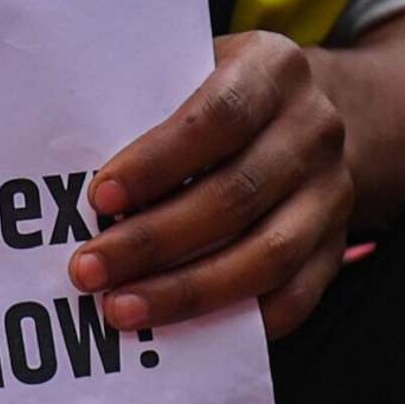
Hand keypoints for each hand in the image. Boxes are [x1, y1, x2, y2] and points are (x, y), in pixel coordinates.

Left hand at [71, 32, 351, 339]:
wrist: (313, 115)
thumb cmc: (222, 99)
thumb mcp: (192, 73)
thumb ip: (149, 109)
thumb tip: (69, 179)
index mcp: (273, 69)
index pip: (217, 117)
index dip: (157, 162)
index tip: (99, 198)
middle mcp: (313, 130)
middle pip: (235, 196)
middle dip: (153, 241)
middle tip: (88, 271)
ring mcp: (331, 193)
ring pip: (265, 255)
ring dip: (186, 291)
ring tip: (121, 309)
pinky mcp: (336, 247)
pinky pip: (294, 298)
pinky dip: (238, 321)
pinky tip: (181, 334)